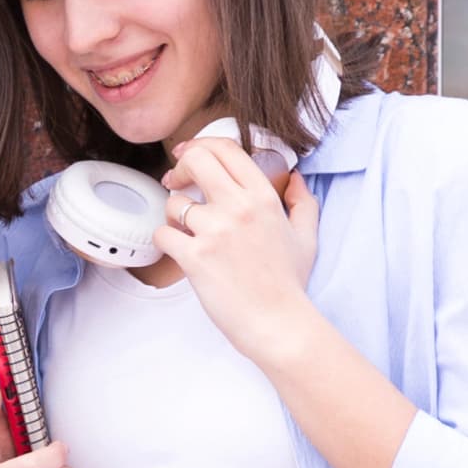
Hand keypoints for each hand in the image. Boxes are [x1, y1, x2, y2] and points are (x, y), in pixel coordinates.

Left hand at [154, 141, 328, 359]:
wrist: (277, 322)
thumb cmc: (289, 283)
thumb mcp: (306, 237)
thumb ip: (302, 203)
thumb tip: (295, 179)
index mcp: (264, 197)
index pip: (226, 148)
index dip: (200, 145)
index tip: (189, 155)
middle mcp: (239, 207)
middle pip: (196, 159)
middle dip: (181, 167)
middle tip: (177, 183)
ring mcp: (215, 231)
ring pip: (173, 202)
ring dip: (173, 215)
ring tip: (187, 232)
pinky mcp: (194, 256)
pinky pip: (161, 233)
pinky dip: (164, 241)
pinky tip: (180, 251)